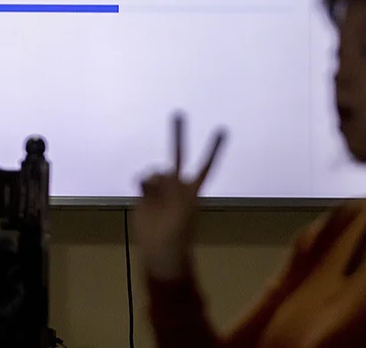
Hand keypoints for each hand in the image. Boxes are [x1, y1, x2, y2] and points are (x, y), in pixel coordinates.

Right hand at [131, 112, 226, 280]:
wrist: (160, 251)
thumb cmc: (177, 237)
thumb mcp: (182, 215)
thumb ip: (172, 192)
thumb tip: (159, 174)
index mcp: (193, 190)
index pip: (206, 165)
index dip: (214, 149)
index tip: (222, 130)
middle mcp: (177, 185)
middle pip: (179, 153)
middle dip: (178, 134)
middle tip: (178, 113)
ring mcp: (161, 188)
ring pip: (156, 169)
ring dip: (153, 178)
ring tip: (154, 196)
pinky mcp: (145, 194)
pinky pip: (142, 178)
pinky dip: (143, 183)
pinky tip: (144, 193)